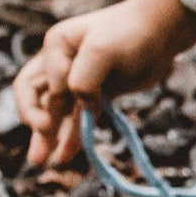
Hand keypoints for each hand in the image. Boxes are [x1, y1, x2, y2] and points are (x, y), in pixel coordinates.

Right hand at [12, 0, 195, 166]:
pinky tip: (65, 157)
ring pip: (55, 113)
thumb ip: (84, 78)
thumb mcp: (102, 50)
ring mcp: (77, 80)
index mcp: (56, 46)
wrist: (161, 34)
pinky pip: (77, 120)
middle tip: (41, 135)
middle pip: (35, 96)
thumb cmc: (130, 34)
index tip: (85, 96)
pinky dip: (71, 138)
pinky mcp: (96, 96)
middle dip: (34, 120)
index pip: (45, 80)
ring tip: (39, 162)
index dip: (61, 94)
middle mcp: (60, 63)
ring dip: (46, 137)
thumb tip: (82, 105)